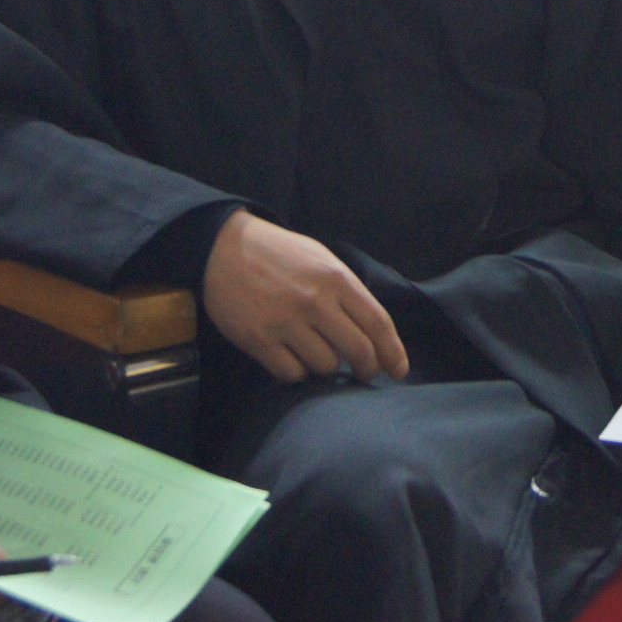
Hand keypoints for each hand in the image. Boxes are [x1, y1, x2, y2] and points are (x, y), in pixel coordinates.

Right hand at [202, 209, 408, 383]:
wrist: (223, 248)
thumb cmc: (280, 254)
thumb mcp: (321, 260)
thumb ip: (347, 292)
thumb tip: (374, 333)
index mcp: (335, 278)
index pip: (377, 323)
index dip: (393, 352)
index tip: (398, 370)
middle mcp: (314, 301)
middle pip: (358, 350)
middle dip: (368, 368)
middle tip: (365, 372)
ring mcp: (285, 322)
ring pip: (325, 366)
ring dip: (326, 366)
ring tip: (316, 351)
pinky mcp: (258, 339)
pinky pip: (292, 373)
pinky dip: (297, 372)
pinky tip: (292, 357)